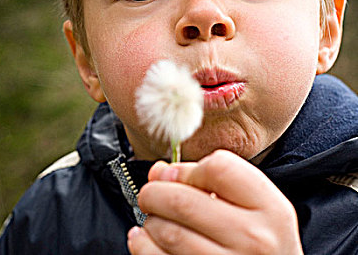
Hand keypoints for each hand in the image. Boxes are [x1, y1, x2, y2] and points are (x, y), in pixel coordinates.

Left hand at [127, 150, 302, 254]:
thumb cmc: (261, 244)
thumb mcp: (254, 209)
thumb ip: (210, 182)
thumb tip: (160, 172)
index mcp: (270, 209)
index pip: (218, 168)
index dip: (188, 169)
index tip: (178, 176)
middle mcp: (254, 240)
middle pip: (182, 200)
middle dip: (154, 193)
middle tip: (151, 196)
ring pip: (167, 232)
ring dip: (152, 221)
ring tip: (157, 221)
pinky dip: (142, 244)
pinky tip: (147, 239)